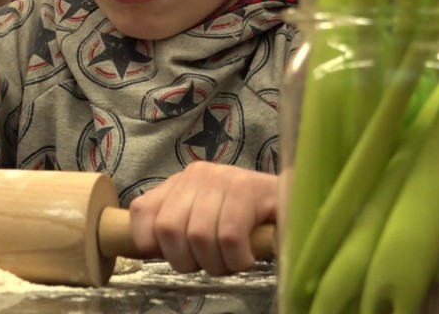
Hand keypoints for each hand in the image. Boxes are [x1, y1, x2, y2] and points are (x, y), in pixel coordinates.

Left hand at [128, 161, 277, 275]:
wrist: (295, 205)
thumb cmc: (246, 222)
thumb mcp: (202, 221)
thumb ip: (174, 227)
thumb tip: (143, 249)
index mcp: (180, 182)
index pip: (143, 211)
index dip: (151, 245)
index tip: (176, 256)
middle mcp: (197, 174)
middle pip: (168, 229)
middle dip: (187, 261)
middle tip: (211, 263)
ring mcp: (223, 178)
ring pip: (199, 236)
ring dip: (216, 263)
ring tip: (232, 261)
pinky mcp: (249, 189)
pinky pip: (229, 237)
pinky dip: (237, 259)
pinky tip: (247, 257)